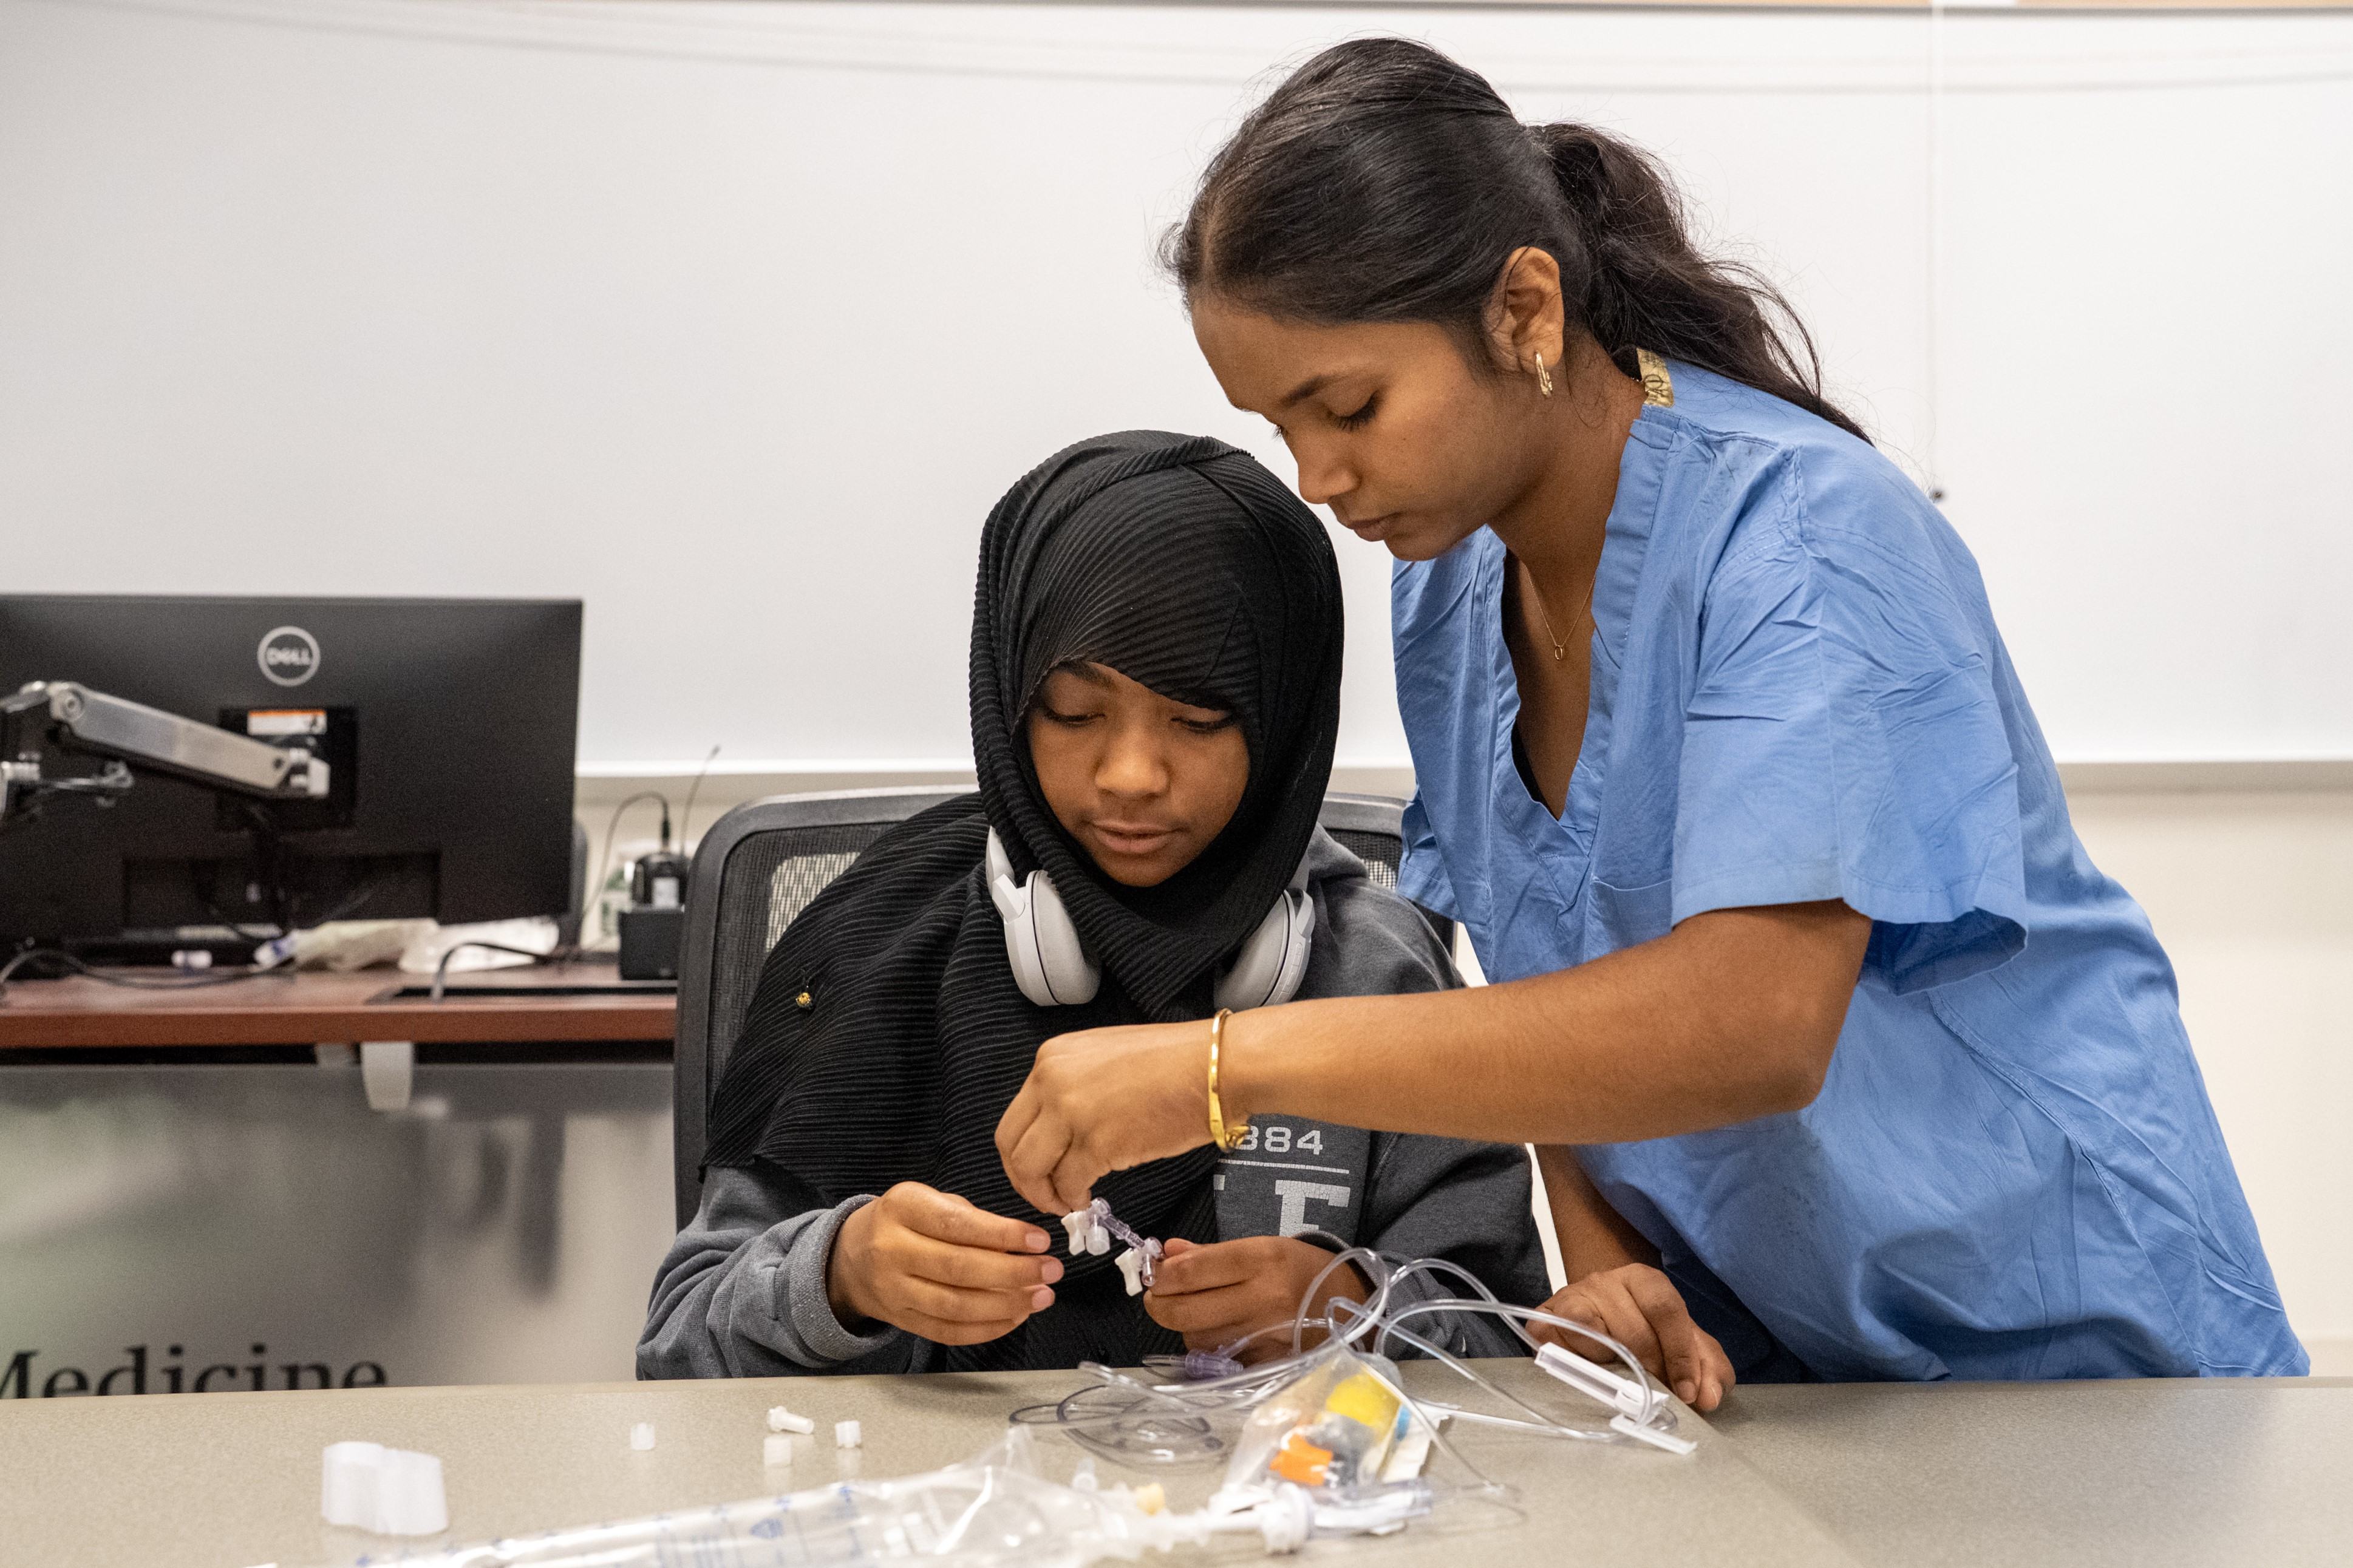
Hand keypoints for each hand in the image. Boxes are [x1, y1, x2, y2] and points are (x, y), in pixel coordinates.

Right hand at [826, 1182, 1061, 1345]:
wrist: (849, 1257)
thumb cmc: (905, 1222)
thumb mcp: (929, 1201)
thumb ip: (971, 1218)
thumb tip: (1023, 1245)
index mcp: (902, 1208)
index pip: (957, 1226)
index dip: (1002, 1236)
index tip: (1040, 1241)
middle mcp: (892, 1250)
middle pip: (958, 1270)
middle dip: (1013, 1273)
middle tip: (1051, 1271)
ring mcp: (893, 1291)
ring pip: (955, 1307)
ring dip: (1006, 1305)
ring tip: (1041, 1296)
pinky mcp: (900, 1321)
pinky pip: (947, 1331)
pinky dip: (987, 1329)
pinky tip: (1016, 1316)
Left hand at [995, 1020, 1221, 1214]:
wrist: (1216, 1067)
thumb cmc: (1177, 1062)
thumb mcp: (1105, 1058)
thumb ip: (1074, 1086)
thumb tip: (1062, 1128)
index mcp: (1053, 1058)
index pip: (1016, 1116)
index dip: (1022, 1152)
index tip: (1035, 1169)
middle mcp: (1053, 1080)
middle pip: (1012, 1145)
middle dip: (1024, 1179)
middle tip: (1042, 1194)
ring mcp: (1072, 1111)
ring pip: (1032, 1169)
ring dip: (1046, 1194)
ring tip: (1067, 1201)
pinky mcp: (1097, 1142)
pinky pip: (1068, 1183)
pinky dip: (1073, 1198)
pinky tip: (1087, 1199)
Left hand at [1144, 1236, 1370, 1363]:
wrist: (1349, 1301)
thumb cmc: (1297, 1268)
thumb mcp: (1259, 1246)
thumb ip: (1208, 1253)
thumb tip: (1165, 1254)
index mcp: (1260, 1260)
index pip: (1189, 1272)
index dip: (1161, 1275)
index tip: (1154, 1274)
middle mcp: (1262, 1299)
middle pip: (1185, 1311)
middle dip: (1160, 1304)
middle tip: (1158, 1297)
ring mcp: (1264, 1336)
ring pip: (1197, 1339)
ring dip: (1185, 1326)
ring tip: (1197, 1312)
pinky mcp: (1267, 1363)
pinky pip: (1219, 1358)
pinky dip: (1208, 1347)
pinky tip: (1218, 1333)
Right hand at [1533, 1263, 1733, 1411]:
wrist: (1594, 1321)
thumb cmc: (1646, 1335)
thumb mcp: (1686, 1348)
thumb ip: (1708, 1368)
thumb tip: (1708, 1397)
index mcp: (1644, 1280)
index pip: (1666, 1308)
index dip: (1680, 1353)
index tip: (1687, 1391)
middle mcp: (1606, 1280)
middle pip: (1634, 1329)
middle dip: (1652, 1371)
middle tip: (1657, 1395)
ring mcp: (1572, 1296)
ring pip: (1593, 1331)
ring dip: (1612, 1367)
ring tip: (1624, 1382)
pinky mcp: (1545, 1317)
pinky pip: (1556, 1336)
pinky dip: (1573, 1357)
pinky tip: (1588, 1368)